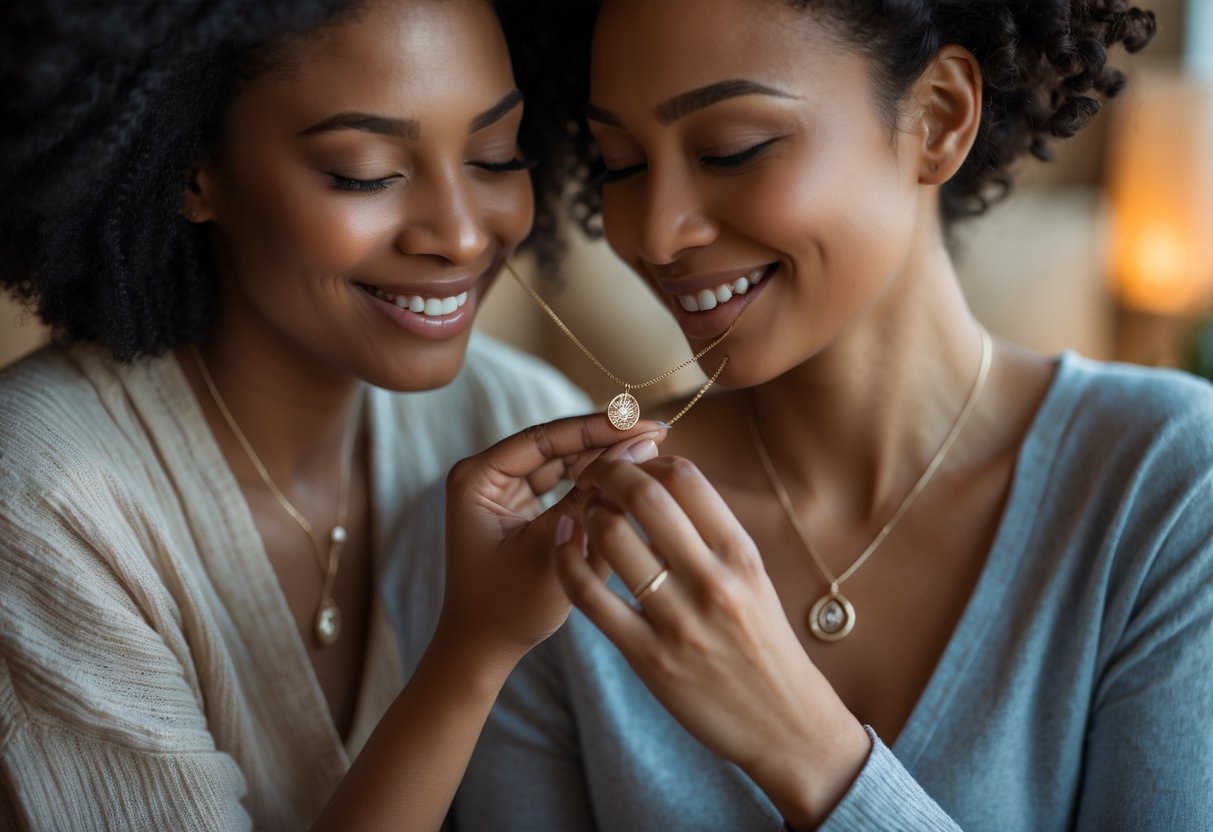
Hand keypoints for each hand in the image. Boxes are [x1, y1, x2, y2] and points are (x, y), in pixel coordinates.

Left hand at [438, 414, 663, 674]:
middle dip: (604, 439)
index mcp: (478, 478)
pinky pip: (560, 482)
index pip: (546, 437)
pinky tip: (627, 475)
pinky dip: (591, 481)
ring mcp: (500, 489)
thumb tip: (639, 449)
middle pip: (554, 443)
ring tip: (649, 449)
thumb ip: (594, 497)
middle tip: (655, 432)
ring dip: (602, 458)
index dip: (598, 429)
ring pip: (561, 460)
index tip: (640, 422)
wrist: (482, 651)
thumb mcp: (557, 548)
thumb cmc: (509, 607)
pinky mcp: (516, 505)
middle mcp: (485, 475)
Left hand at [556, 455, 868, 827]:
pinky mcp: (648, 657)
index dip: (646, 460)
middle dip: (607, 474)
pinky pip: (590, 597)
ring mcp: (678, 620)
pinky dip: (567, 562)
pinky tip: (564, 548)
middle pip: (644, 496)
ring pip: (611, 537)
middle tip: (592, 476)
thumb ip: (711, 535)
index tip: (630, 466)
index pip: (685, 477)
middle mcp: (712, 580)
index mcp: (740, 554)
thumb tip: (661, 485)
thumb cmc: (763, 644)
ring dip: (587, 515)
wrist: (785, 724)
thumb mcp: (753, 579)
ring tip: (583, 516)